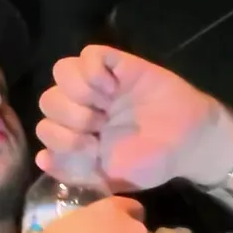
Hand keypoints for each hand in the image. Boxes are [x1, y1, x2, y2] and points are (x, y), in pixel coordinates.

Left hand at [35, 45, 232, 191]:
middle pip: (47, 99)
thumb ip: (74, 170)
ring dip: (77, 92)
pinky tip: (113, 87)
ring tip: (103, 104)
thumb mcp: (109, 178)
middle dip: (70, 118)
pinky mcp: (118, 64)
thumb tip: (41, 159)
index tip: (92, 149)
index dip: (61, 140)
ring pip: (62, 70)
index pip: (44, 128)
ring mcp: (99, 83)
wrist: (190, 143)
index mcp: (77, 133)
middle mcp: (83, 106)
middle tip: (98, 127)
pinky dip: (94, 70)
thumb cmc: (151, 162)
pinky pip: (89, 54)